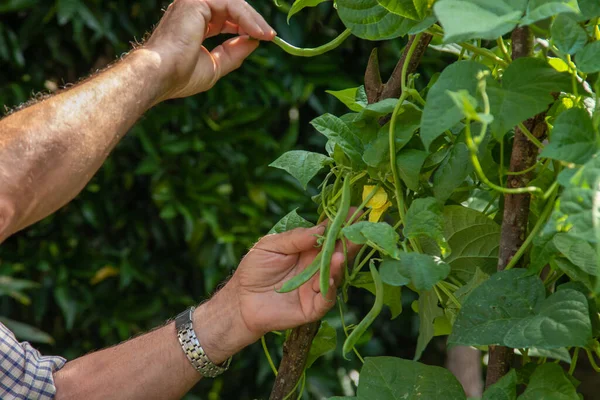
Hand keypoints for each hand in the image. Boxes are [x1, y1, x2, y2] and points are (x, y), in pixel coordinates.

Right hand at [143, 0, 275, 101]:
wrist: (161, 75)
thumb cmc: (180, 75)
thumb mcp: (215, 65)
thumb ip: (233, 53)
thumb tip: (254, 42)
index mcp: (194, 23)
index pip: (226, 17)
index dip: (245, 26)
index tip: (265, 38)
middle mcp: (192, 9)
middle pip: (232, 7)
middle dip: (253, 21)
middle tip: (271, 36)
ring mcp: (193, 2)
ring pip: (233, 3)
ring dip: (253, 19)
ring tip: (267, 36)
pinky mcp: (196, 1)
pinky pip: (231, 4)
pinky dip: (247, 18)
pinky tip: (257, 33)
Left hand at [194, 223, 359, 363]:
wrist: (240, 301)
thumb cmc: (254, 269)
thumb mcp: (271, 245)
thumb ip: (295, 238)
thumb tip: (322, 228)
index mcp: (309, 248)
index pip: (330, 233)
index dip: (343, 222)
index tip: (357, 210)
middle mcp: (318, 266)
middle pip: (340, 252)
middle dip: (351, 240)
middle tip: (363, 227)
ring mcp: (318, 286)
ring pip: (336, 274)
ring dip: (341, 262)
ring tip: (343, 250)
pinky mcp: (314, 307)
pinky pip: (327, 297)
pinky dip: (331, 285)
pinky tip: (332, 273)